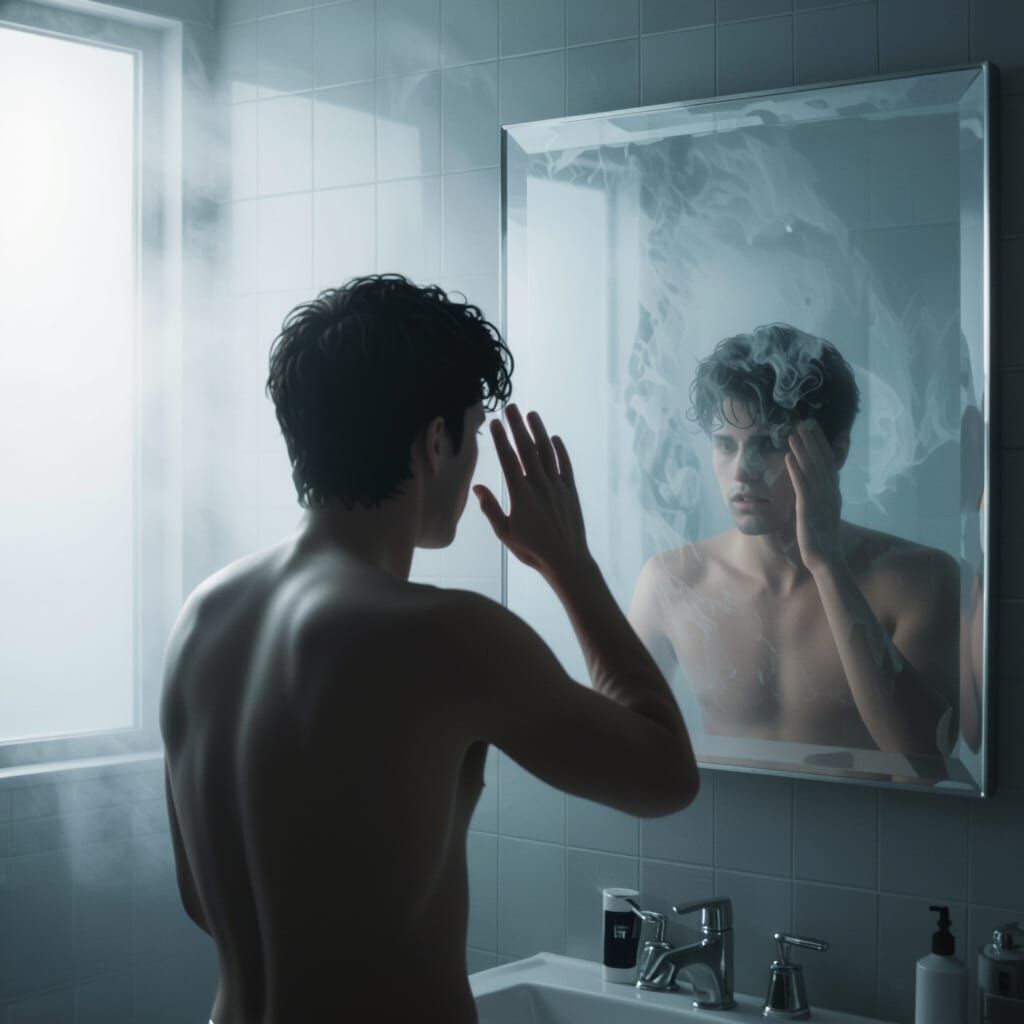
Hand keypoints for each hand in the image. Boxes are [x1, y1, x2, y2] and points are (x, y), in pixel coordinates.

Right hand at [473, 404, 590, 582]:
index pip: (509, 460)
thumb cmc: (532, 550)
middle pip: (527, 449)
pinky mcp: (570, 491)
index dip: (502, 440)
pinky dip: (560, 451)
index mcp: (520, 495)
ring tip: (532, 414)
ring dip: (539, 432)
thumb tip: (477, 488)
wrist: (566, 560)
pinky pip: (565, 466)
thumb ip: (491, 509)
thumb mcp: (505, 533)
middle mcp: (539, 485)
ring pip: (547, 453)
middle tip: (511, 407)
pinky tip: (554, 439)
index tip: (496, 423)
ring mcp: (557, 486)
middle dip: (518, 427)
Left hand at [785, 420, 844, 574]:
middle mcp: (830, 492)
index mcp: (833, 492)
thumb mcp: (823, 511)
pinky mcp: (809, 509)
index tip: (813, 428)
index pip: (828, 462)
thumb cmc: (821, 538)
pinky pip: (802, 486)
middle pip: (821, 461)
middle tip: (803, 422)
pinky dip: (796, 470)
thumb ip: (820, 496)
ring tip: (792, 434)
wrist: (826, 559)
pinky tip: (788, 457)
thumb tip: (813, 484)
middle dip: (812, 440)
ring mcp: (820, 500)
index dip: (821, 444)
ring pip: (812, 469)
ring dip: (802, 450)